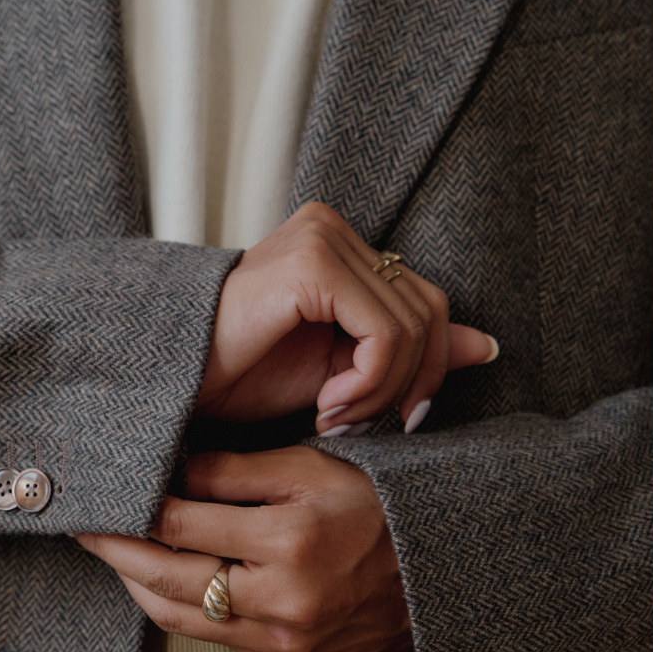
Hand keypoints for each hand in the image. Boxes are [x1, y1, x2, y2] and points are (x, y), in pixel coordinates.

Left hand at [75, 446, 410, 651]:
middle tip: (85, 531)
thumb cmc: (383, 507)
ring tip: (119, 557)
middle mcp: (285, 602)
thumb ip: (237, 471)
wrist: (448, 575)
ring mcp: (287, 644)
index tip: (101, 498)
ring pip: (183, 621)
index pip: (182, 525)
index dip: (132, 512)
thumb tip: (168, 475)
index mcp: (292, 542)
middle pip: (168, 582)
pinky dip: (190, 611)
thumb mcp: (317, 467)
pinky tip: (176, 583)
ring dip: (142, 589)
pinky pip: (220, 640)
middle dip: (117, 555)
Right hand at [196, 202, 494, 432]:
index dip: (427, 367)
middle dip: (409, 383)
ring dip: (381, 391)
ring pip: (411, 327)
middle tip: (362, 424)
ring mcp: (320, 238)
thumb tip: (486, 345)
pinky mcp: (311, 264)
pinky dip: (368, 382)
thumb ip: (408, 351)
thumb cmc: (237, 375)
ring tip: (335, 417)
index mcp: (338, 242)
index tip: (395, 418)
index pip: (425, 300)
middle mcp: (330, 227)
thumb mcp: (341, 369)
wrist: (166, 384)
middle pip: (429, 310)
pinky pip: (383, 333)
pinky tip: (327, 405)